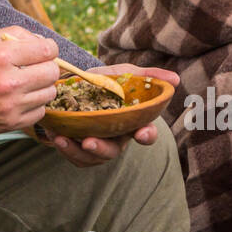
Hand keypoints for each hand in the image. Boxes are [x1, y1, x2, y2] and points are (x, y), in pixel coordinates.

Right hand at [0, 27, 60, 137]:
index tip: (41, 51)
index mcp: (0, 55)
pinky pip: (39, 112)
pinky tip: (17, 99)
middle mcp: (8, 82)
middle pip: (52, 72)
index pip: (47, 50)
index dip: (47, 48)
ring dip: (40, 87)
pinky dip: (33, 105)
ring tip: (23, 83)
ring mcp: (10, 106)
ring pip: (49, 93)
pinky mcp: (9, 123)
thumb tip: (42, 42)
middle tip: (32, 67)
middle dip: (45, 66)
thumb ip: (13, 35)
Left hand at [41, 64, 178, 167]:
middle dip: (102, 149)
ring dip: (77, 151)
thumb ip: (149, 76)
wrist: (74, 84)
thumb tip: (176, 80)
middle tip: (88, 141)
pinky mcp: (79, 149)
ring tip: (62, 139)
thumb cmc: (106, 81)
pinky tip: (56, 136)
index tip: (142, 132)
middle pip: (114, 151)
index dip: (146, 135)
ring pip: (91, 158)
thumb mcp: (126, 73)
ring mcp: (98, 144)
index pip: (146, 133)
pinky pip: (75, 157)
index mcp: (132, 122)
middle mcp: (116, 138)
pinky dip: (65, 149)